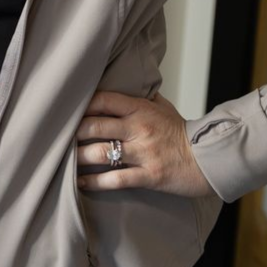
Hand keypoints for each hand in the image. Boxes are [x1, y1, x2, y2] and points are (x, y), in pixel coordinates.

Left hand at [75, 90, 214, 197]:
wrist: (208, 158)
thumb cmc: (182, 132)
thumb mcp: (164, 107)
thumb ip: (143, 97)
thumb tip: (127, 83)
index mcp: (141, 109)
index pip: (104, 100)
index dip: (82, 105)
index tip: (67, 110)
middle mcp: (139, 129)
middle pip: (95, 126)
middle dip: (73, 132)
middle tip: (58, 137)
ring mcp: (142, 153)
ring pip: (100, 153)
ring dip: (78, 158)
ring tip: (63, 161)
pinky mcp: (147, 176)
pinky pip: (114, 180)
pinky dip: (94, 182)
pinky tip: (80, 183)